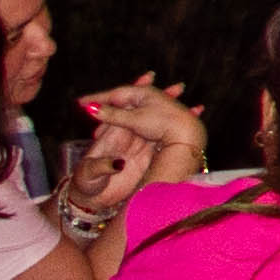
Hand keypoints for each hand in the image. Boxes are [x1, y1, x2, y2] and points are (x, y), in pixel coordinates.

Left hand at [75, 79, 201, 190]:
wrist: (90, 200)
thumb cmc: (85, 183)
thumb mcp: (89, 173)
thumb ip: (102, 166)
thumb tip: (119, 163)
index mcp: (112, 136)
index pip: (126, 109)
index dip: (136, 94)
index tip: (149, 79)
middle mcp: (127, 138)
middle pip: (146, 113)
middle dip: (162, 100)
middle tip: (179, 88)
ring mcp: (137, 149)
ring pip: (158, 127)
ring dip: (173, 116)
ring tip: (194, 108)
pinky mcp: (144, 161)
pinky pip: (162, 145)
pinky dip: (177, 138)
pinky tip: (191, 132)